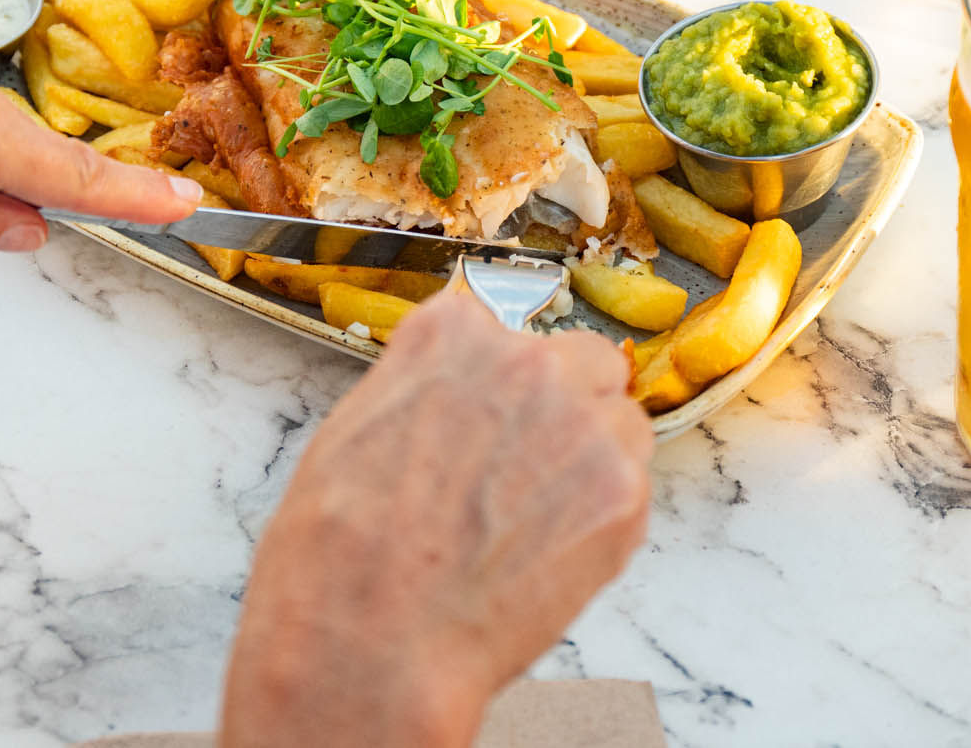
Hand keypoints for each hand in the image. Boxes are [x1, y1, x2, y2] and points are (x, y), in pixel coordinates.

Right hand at [219, 288, 652, 747]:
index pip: (504, 328)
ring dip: (592, 460)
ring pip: (619, 422)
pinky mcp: (621, 491)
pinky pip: (632, 487)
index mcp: (452, 333)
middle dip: (564, 407)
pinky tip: (545, 557)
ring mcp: (581, 422)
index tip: (488, 416)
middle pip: (582, 361)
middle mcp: (525, 361)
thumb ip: (422, 384)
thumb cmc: (339, 553)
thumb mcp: (352, 427)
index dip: (497, 384)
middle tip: (523, 472)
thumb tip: (452, 391)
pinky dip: (602, 520)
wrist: (369, 642)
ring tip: (533, 524)